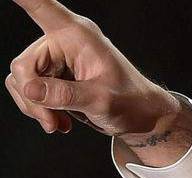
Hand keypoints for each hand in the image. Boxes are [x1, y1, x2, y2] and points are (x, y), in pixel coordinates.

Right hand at [5, 0, 184, 139]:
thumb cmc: (132, 101)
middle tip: (51, 121)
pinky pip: (28, 91)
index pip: (41, 6)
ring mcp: (55, 60)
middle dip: (33, 97)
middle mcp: (62, 42)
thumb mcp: (102, 99)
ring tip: (57, 123)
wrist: (141, 117)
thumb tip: (30, 89)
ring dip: (35, 107)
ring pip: (21, 81)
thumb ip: (66, 94)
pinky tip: (58, 121)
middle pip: (24, 65)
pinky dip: (38, 109)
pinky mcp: (52, 77)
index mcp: (77, 34)